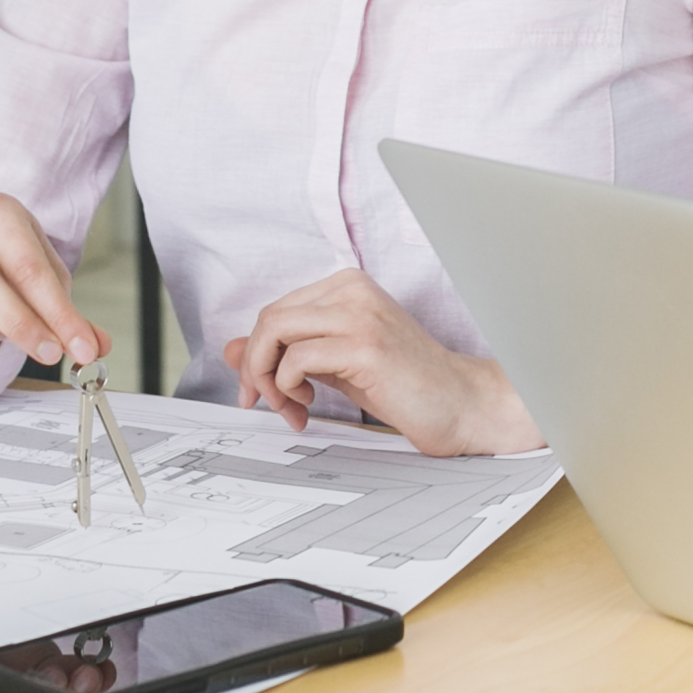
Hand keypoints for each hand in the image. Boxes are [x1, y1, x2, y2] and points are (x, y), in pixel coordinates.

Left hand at [220, 270, 539, 456]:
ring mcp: (359, 315)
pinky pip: (296, 360)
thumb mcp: (334, 364)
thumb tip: (232, 349)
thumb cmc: (407, 384)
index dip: (256, 352)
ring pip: (275, 332)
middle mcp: (352, 291)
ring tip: (289, 406)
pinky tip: (310, 406)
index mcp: (348, 286)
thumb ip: (288, 352)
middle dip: (255, 366)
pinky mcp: (364, 345)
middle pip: (269, 318)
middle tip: (265, 402)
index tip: (261, 389)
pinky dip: (289, 388)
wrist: (461, 404)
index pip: (276, 310)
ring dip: (268, 378)